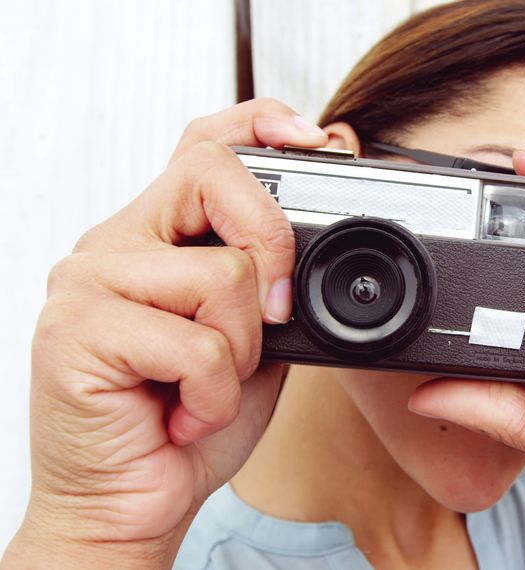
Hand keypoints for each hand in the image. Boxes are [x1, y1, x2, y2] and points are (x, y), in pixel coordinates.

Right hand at [4, 100, 327, 567]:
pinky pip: (196, 344)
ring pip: (222, 274)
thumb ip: (275, 286)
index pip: (201, 143)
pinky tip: (184, 415)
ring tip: (207, 389)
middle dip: (274, 247)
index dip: (258, 123)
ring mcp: (88, 285)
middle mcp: (116, 247)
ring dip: (244, 352)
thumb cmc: (187, 422)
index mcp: (156, 238)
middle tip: (273, 320)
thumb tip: (327, 229)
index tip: (312, 137)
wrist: (129, 505)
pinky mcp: (75, 334)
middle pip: (212, 174)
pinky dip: (214, 395)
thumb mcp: (255, 342)